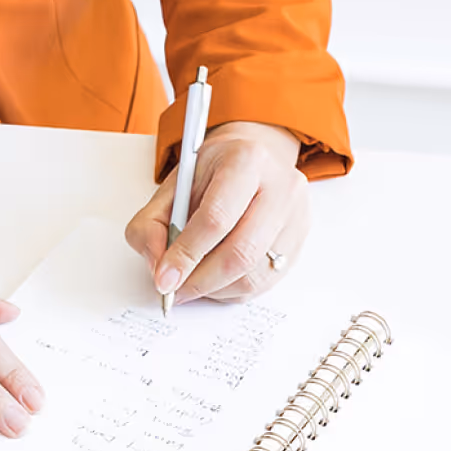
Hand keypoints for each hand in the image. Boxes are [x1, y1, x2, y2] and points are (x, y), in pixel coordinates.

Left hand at [125, 121, 310, 304]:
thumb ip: (151, 225)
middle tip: (175, 290)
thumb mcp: (172, 186)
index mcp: (246, 160)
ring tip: (192, 283)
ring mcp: (296, 216)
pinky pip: (264, 283)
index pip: (216, 218)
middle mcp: (281, 187)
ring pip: (254, 275)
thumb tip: (159, 271)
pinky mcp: (299, 242)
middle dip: (201, 280)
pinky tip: (215, 280)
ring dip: (215, 290)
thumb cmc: (212, 173)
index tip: (165, 278)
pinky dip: (232, 290)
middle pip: (240, 253)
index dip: (186, 254)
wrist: (252, 159)